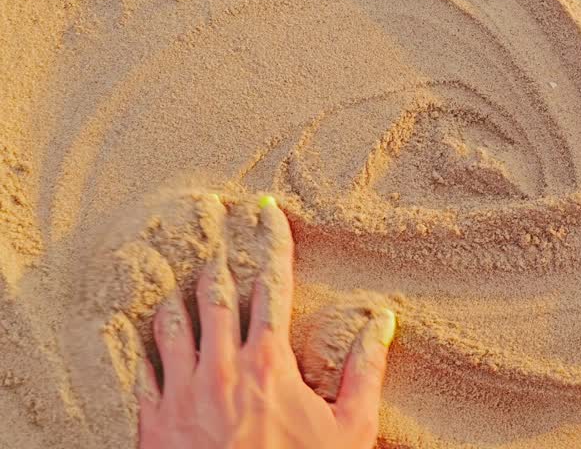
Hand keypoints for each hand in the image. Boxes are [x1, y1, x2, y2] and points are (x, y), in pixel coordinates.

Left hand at [135, 196, 395, 448]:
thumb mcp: (349, 429)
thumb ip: (364, 371)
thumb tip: (383, 320)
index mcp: (269, 363)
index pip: (271, 285)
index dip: (271, 243)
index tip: (268, 212)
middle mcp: (220, 368)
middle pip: (212, 295)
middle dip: (216, 261)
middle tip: (215, 235)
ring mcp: (180, 394)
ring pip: (169, 325)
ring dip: (177, 300)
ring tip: (180, 287)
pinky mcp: (150, 422)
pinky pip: (140, 369)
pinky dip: (145, 348)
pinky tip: (149, 339)